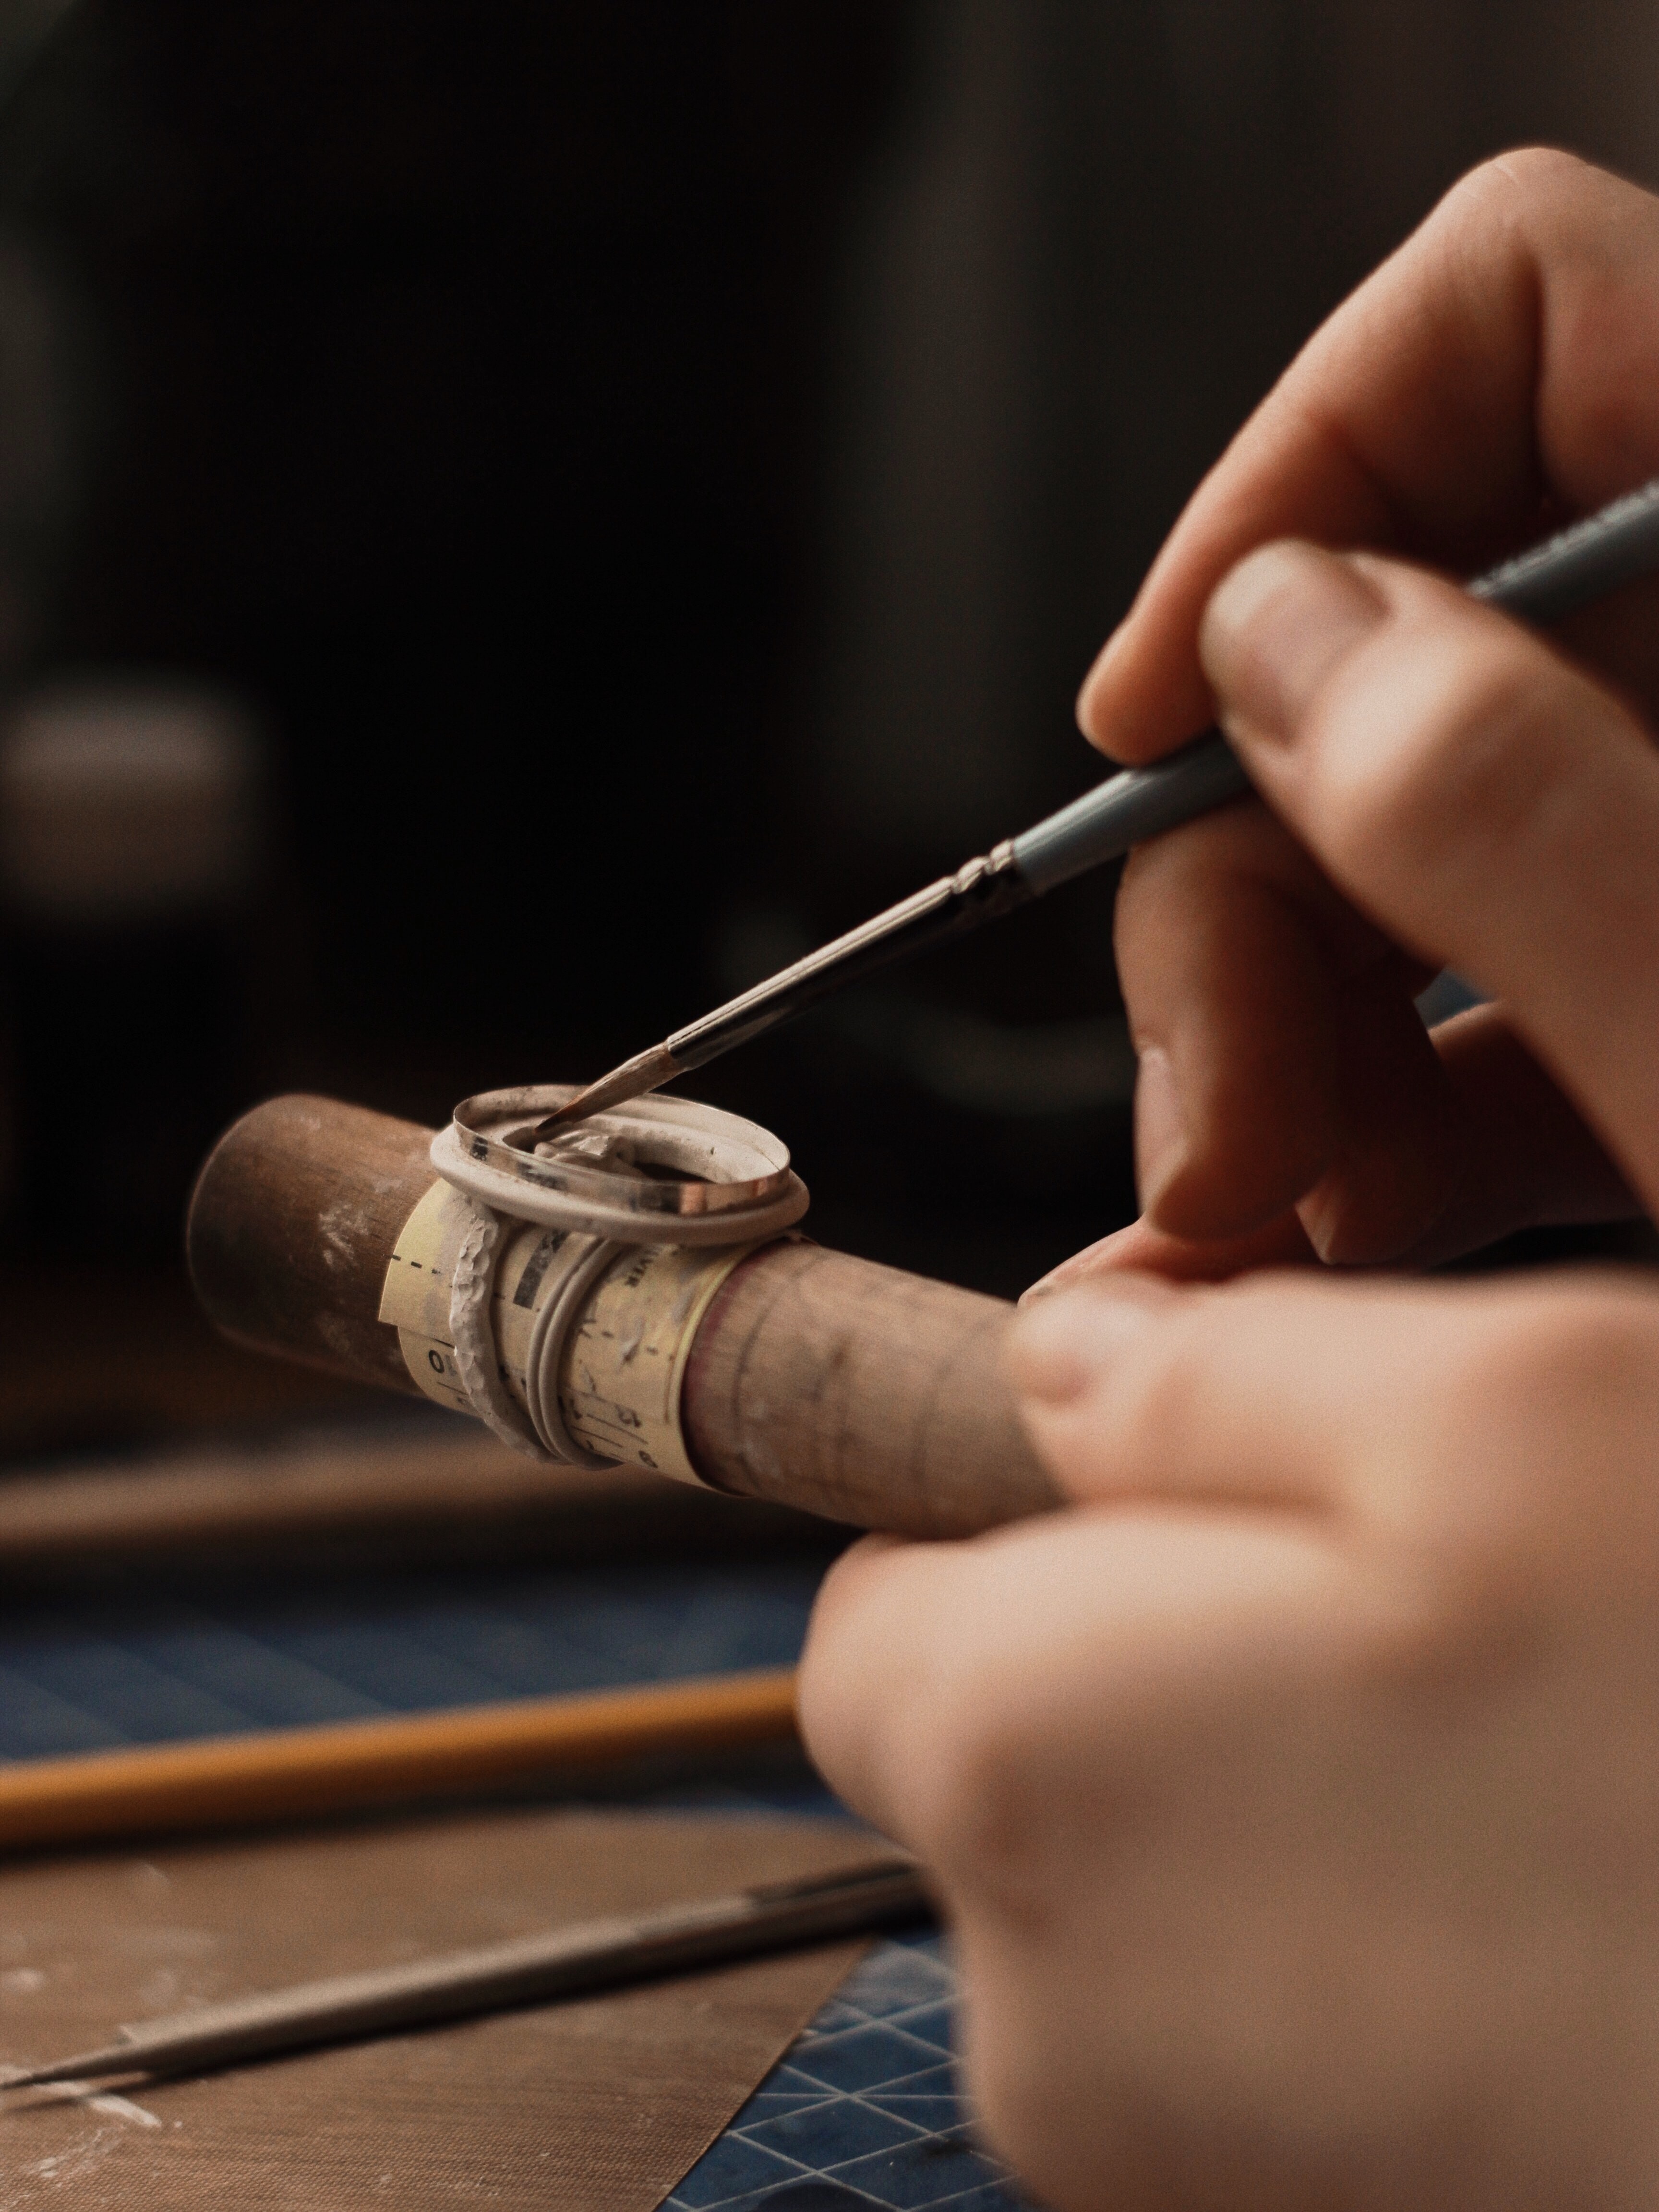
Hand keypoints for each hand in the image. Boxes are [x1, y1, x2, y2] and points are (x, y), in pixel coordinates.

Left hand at [799, 1267, 1658, 2211]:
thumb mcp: (1500, 1408)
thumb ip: (1210, 1369)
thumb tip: (1064, 1359)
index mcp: (1025, 1771)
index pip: (872, 1614)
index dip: (1016, 1523)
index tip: (1182, 1487)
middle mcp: (1048, 2016)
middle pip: (1013, 1754)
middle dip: (1163, 1653)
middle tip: (1420, 1605)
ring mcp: (1187, 2172)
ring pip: (1151, 1886)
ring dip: (1291, 1790)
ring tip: (1520, 1750)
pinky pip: (1269, 2022)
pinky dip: (1371, 1935)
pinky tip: (1549, 1886)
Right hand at [1063, 149, 1658, 1281]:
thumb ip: (1506, 787)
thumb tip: (1265, 644)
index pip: (1504, 305)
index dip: (1288, 478)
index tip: (1148, 719)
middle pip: (1377, 642)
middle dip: (1234, 904)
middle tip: (1207, 1142)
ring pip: (1389, 850)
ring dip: (1272, 1044)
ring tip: (1254, 1224)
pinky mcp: (1656, 967)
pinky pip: (1475, 996)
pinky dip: (1381, 1117)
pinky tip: (1339, 1231)